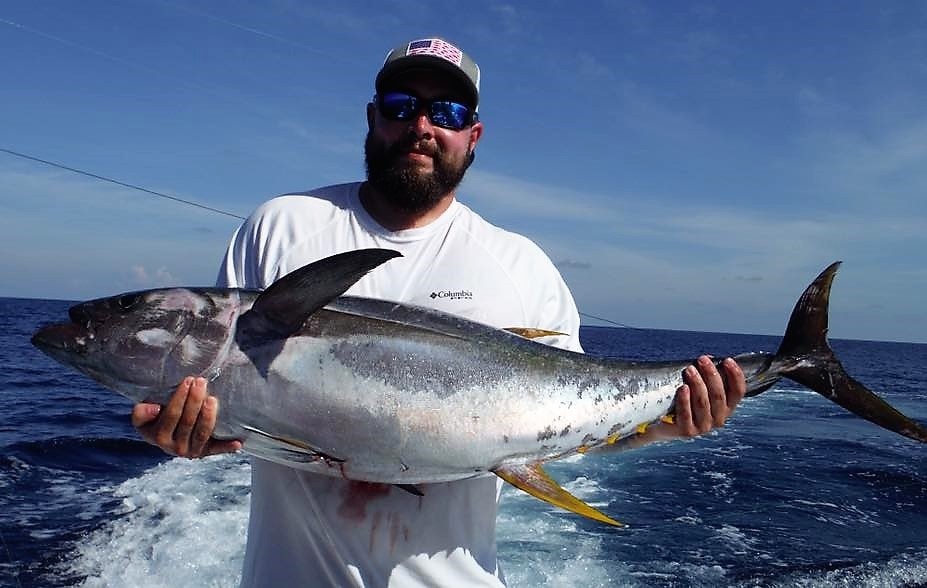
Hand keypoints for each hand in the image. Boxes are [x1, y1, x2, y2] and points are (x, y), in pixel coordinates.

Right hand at [131, 376, 241, 457]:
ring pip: (202, 433)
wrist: (165, 437)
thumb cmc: (155, 420)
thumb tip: (155, 409)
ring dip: (209, 416)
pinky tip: (238, 443)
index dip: (180, 398)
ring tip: (212, 399)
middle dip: (195, 400)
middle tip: (201, 381)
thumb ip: (141, 413)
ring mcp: (192, 451)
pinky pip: (217, 450)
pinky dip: (227, 447)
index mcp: (159, 437)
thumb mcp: (142, 417)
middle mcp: (175, 448)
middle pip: (188, 422)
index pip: (172, 416)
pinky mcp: (206, 452)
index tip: (188, 380)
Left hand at [628, 356, 744, 445]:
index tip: (728, 360)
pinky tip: (683, 388)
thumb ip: (706, 375)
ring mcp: (704, 426)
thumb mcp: (699, 387)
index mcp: (726, 407)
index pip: (738, 392)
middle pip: (718, 395)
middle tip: (702, 359)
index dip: (736, 376)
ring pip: (703, 403)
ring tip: (690, 370)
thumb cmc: (685, 399)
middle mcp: (719, 418)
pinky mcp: (687, 431)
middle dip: (711, 375)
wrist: (662, 423)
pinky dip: (685, 400)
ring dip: (697, 384)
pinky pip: (686, 414)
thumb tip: (710, 358)